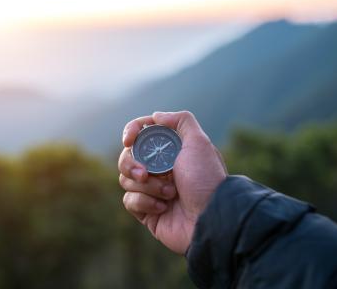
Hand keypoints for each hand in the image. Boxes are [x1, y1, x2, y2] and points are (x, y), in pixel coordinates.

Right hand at [118, 111, 226, 253]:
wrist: (210, 219)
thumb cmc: (206, 180)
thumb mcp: (199, 143)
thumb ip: (181, 121)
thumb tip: (156, 116)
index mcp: (169, 152)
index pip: (141, 134)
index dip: (131, 132)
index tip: (129, 140)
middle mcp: (159, 169)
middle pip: (127, 157)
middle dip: (131, 164)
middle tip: (145, 173)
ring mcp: (151, 190)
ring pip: (126, 179)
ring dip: (147, 186)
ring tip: (170, 194)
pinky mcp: (146, 211)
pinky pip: (129, 200)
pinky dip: (145, 202)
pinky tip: (163, 208)